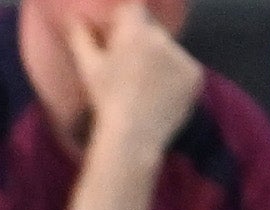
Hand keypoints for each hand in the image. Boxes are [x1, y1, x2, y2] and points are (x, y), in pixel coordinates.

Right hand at [64, 1, 202, 159]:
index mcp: (135, 31)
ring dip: (160, 59)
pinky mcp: (196, 74)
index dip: (125, 19)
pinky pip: (184, 68)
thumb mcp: (88, 69)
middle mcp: (163, 37)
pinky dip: (175, 77)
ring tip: (145, 85)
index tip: (118, 34)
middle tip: (130, 67)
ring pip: (169, 49)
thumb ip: (81, 38)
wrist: (133, 137)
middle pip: (153, 29)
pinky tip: (161, 94)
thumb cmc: (106, 101)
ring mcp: (182, 55)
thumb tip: (73, 18)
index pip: (133, 8)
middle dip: (142, 41)